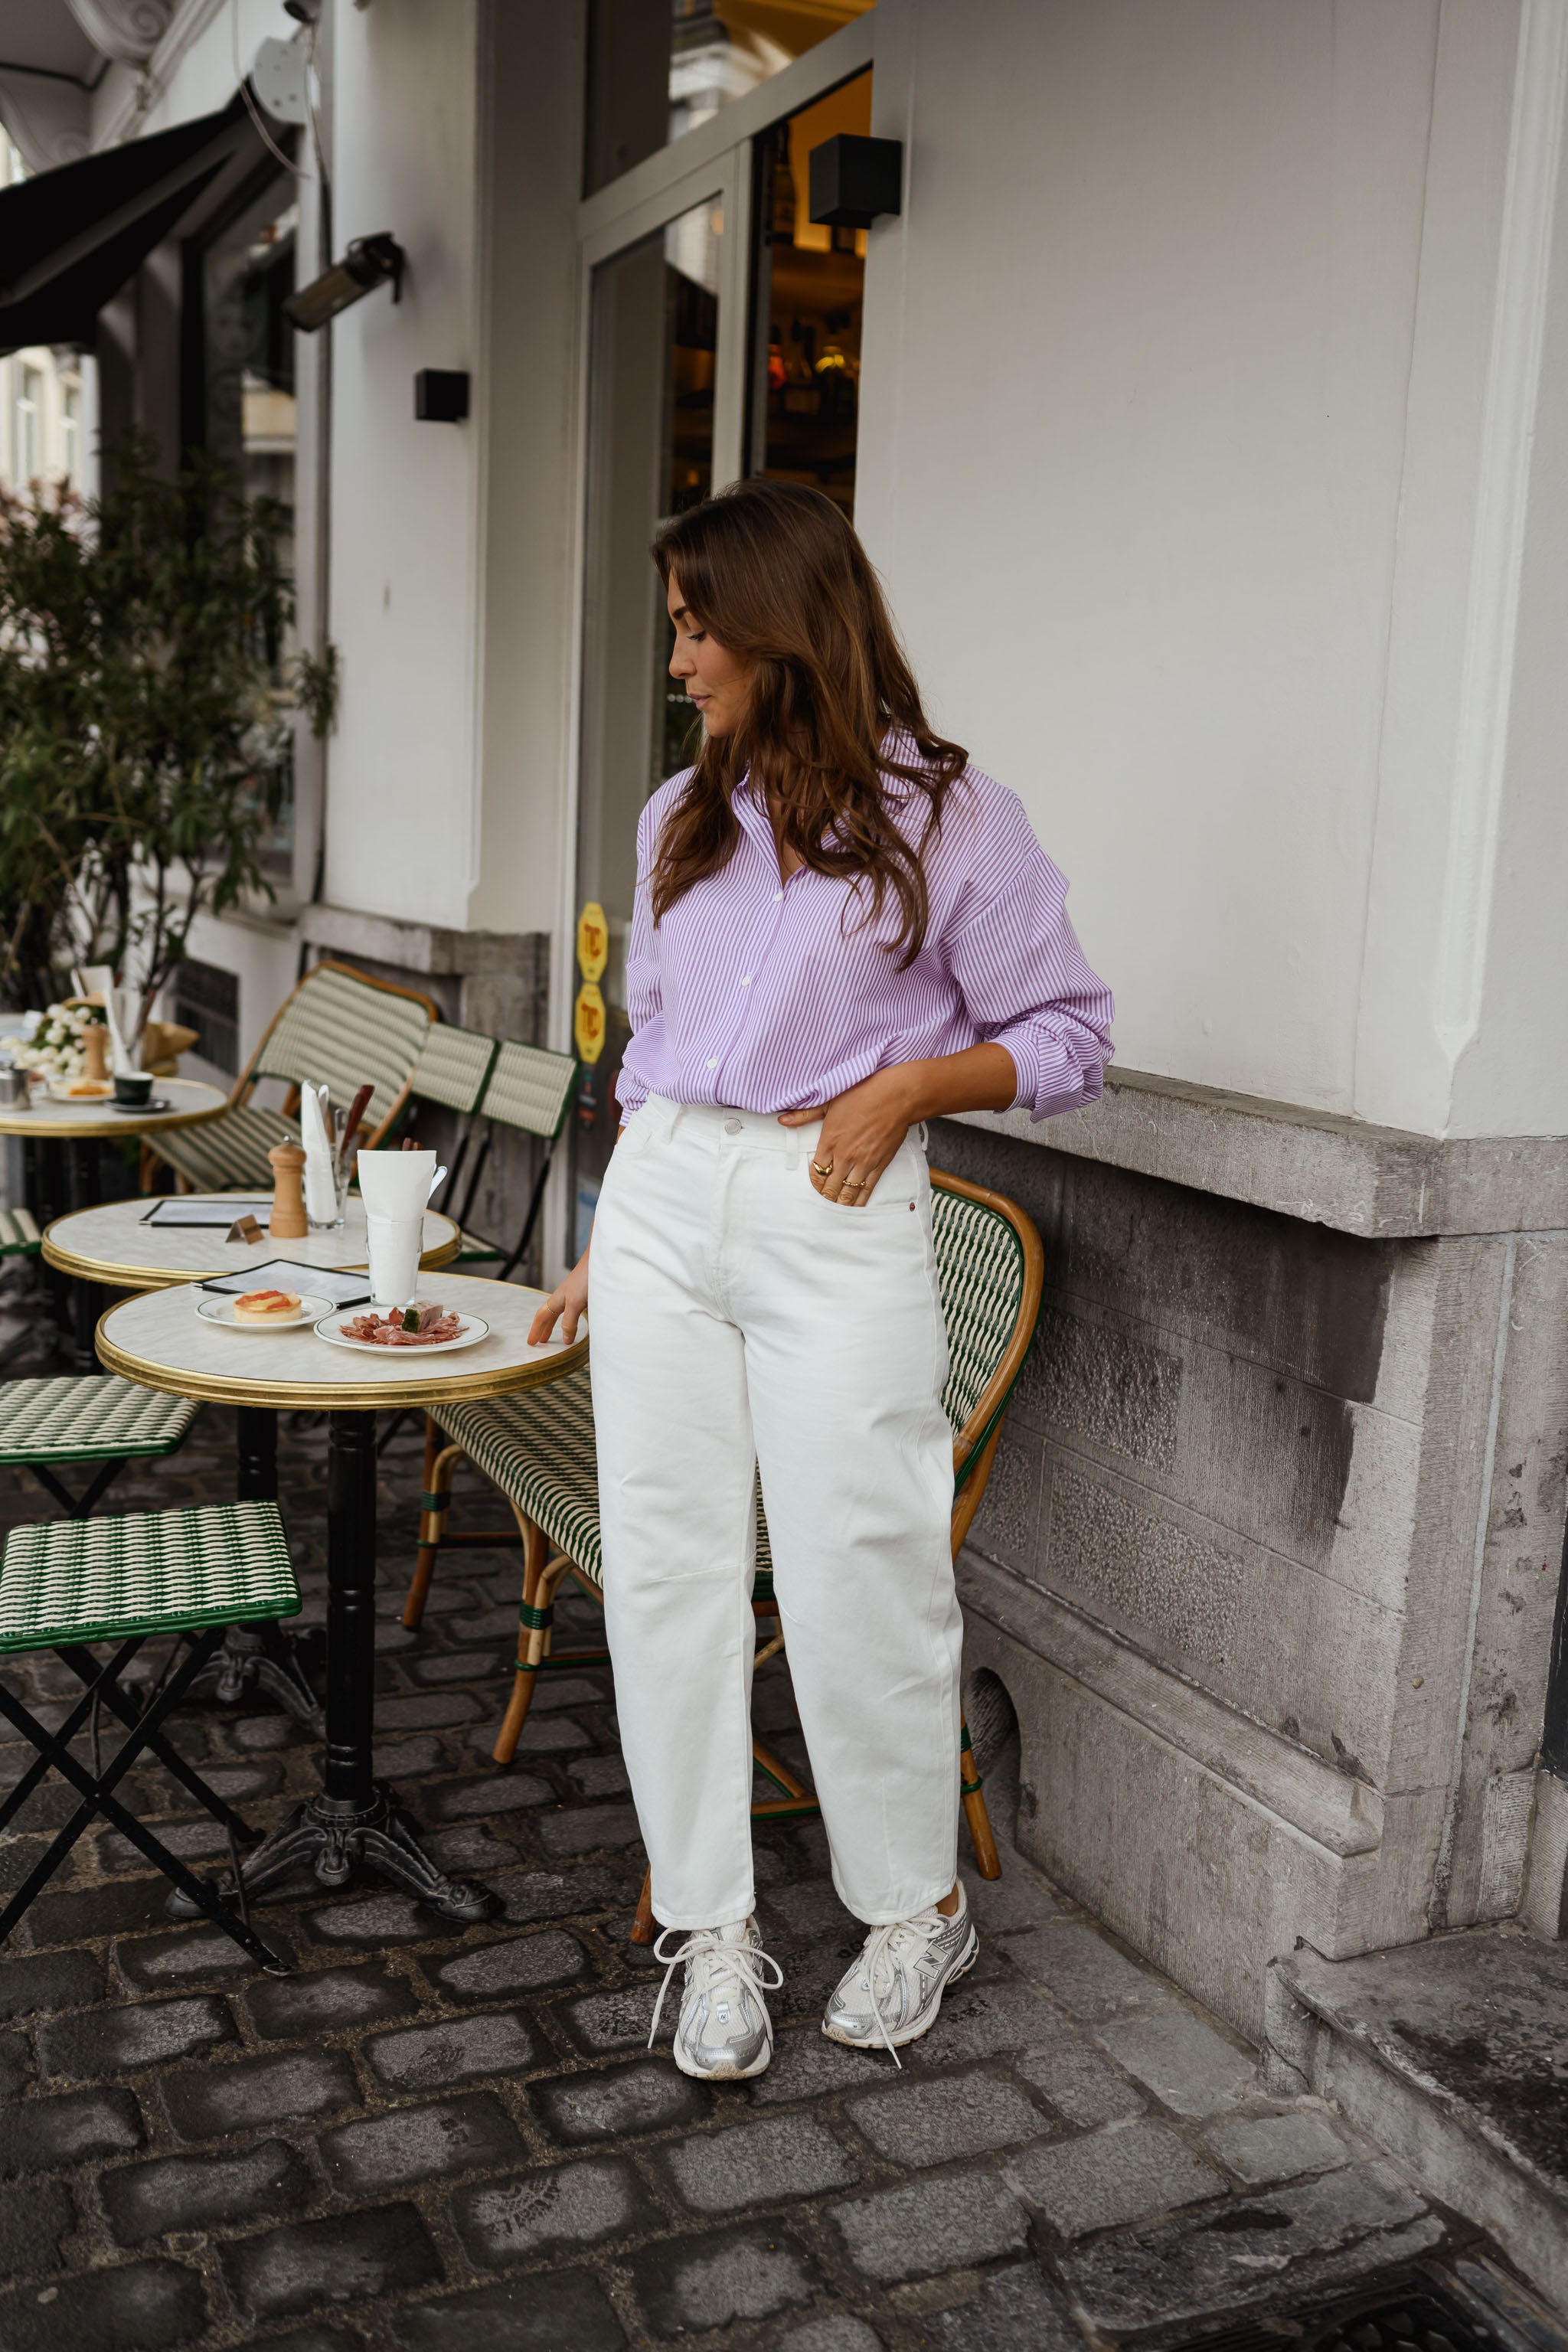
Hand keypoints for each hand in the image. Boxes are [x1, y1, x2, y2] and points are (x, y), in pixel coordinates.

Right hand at [529, 1250, 588, 1343]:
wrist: (601, 1259)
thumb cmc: (586, 1277)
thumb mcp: (575, 1304)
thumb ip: (569, 1322)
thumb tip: (565, 1339)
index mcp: (557, 1299)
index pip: (542, 1317)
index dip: (536, 1330)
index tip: (531, 1342)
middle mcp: (564, 1296)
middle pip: (550, 1314)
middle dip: (544, 1328)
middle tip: (541, 1342)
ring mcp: (575, 1294)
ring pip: (562, 1312)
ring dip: (558, 1324)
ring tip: (560, 1336)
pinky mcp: (586, 1293)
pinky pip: (574, 1310)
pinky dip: (571, 1319)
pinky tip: (579, 1321)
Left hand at [779, 1067, 917, 1205]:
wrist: (897, 1096)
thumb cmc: (862, 1093)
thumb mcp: (829, 1101)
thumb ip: (804, 1115)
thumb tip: (782, 1121)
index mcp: (830, 1141)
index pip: (816, 1172)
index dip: (813, 1183)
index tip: (814, 1186)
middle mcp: (845, 1156)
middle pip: (830, 1187)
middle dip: (825, 1197)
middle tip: (822, 1203)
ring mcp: (864, 1162)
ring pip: (848, 1192)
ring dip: (840, 1203)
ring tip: (835, 1210)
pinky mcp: (880, 1164)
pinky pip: (868, 1188)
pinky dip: (860, 1200)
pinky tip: (855, 1207)